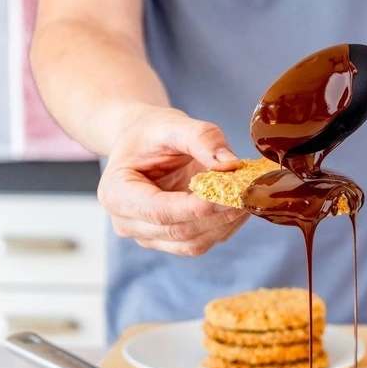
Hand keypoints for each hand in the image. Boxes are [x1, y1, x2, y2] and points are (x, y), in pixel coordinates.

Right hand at [97, 107, 247, 256]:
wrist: (142, 142)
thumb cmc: (151, 133)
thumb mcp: (172, 124)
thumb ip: (201, 138)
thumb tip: (230, 164)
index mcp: (116, 194)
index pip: (160, 211)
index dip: (197, 208)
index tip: (231, 196)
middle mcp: (127, 223)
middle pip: (179, 231)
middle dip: (218, 215)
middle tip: (250, 195)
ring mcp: (148, 236)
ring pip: (193, 243)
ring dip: (225, 224)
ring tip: (249, 198)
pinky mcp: (169, 240)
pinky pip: (201, 241)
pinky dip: (224, 227)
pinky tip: (240, 206)